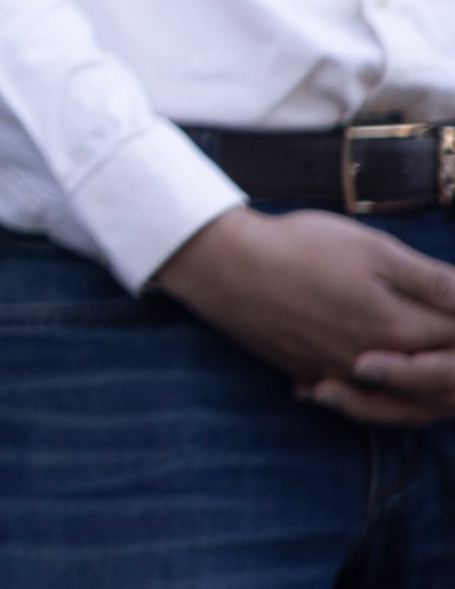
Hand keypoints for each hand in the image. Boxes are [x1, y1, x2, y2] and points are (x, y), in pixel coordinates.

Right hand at [153, 207, 454, 422]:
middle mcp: (376, 365)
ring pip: (402, 404)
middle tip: (444, 340)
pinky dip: (376, 399)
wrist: (222, 265)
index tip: (454, 304)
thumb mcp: (371, 249)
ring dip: (423, 391)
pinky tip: (370, 381)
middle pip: (439, 386)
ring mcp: (341, 376)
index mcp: (399, 329)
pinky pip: (356, 405)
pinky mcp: (310, 376)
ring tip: (429, 374)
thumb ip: (430, 279)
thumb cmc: (297, 248)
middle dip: (451, 366)